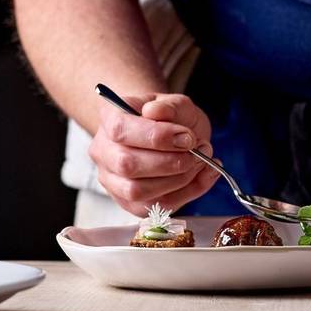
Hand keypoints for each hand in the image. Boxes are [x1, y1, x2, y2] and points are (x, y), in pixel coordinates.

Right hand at [88, 92, 219, 215]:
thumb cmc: (171, 117)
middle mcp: (104, 152)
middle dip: (171, 162)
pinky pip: (157, 206)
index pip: (121, 130)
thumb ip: (170, 106)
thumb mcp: (177, 103)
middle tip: (199, 150)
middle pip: (127, 165)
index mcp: (110, 119)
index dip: (157, 136)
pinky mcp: (130, 202)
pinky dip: (189, 192)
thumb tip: (156, 112)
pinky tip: (205, 174)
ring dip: (180, 179)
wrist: (173, 133)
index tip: (188, 137)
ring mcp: (113, 180)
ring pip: (138, 192)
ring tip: (202, 160)